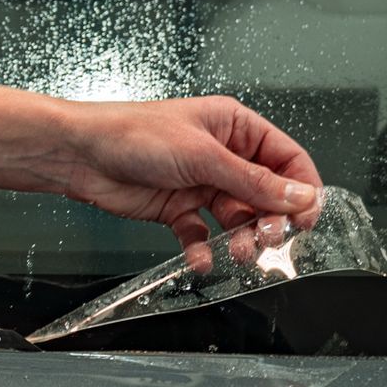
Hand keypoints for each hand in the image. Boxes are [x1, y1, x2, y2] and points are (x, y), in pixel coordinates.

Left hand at [55, 96, 323, 256]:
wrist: (80, 154)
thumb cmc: (133, 134)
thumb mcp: (202, 156)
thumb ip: (252, 181)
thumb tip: (299, 196)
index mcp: (234, 127)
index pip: (286, 158)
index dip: (301, 188)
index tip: (306, 218)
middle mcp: (221, 155)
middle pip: (265, 193)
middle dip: (270, 219)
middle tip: (268, 239)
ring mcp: (199, 183)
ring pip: (236, 218)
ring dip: (240, 238)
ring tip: (238, 252)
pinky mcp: (176, 208)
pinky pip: (201, 234)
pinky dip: (203, 249)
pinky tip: (201, 259)